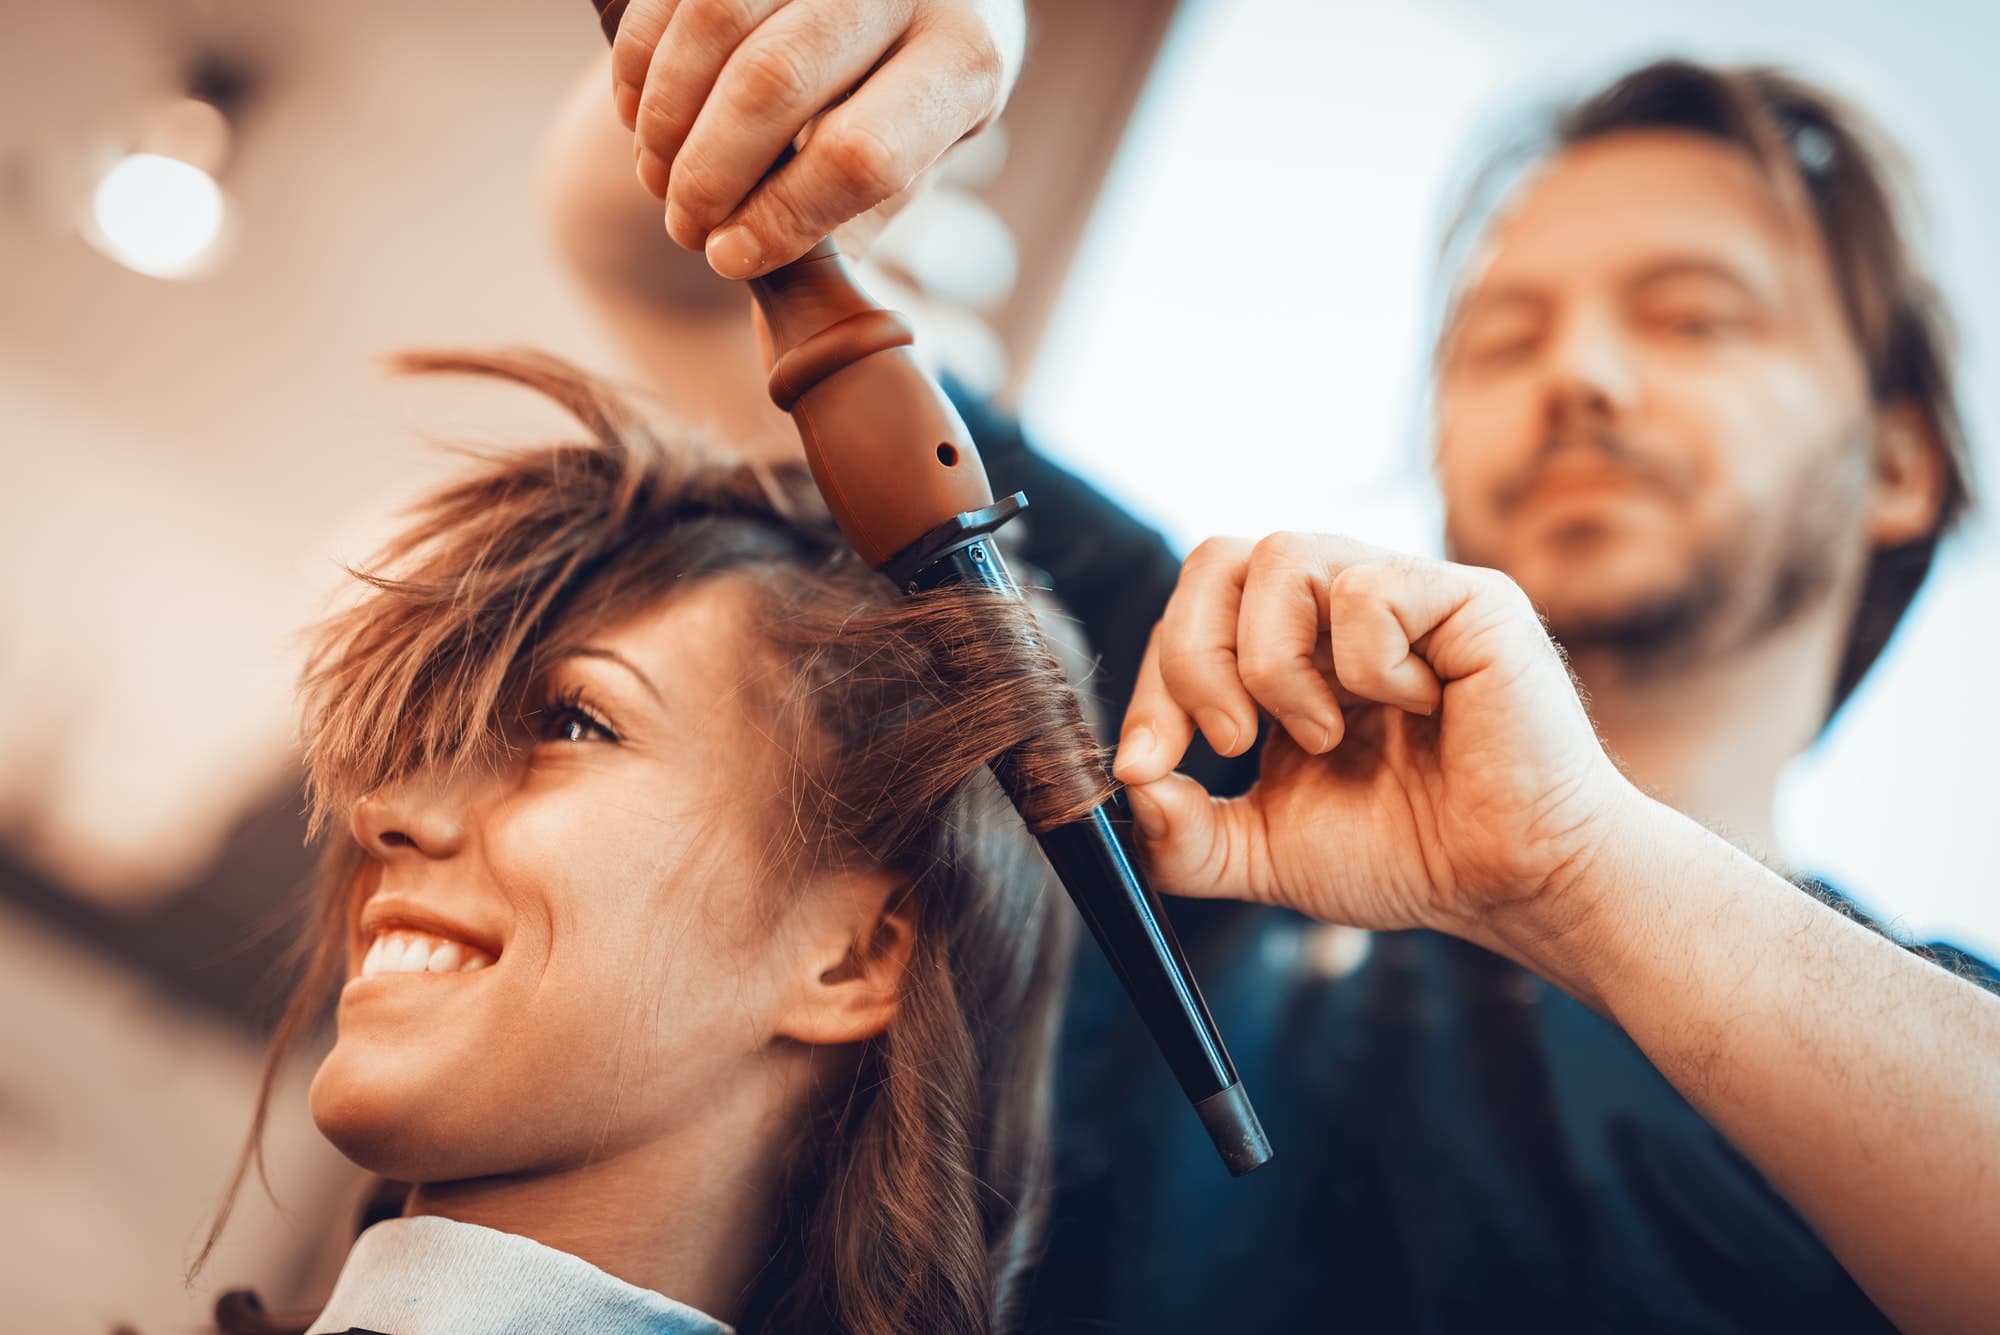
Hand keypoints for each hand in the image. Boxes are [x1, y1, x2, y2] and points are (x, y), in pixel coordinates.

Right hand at [609, 0, 1023, 278]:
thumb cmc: (909, 94)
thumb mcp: (916, 156)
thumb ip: (856, 215)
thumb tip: (788, 317)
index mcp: (966, 58)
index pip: (863, 154)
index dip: (783, 219)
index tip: (729, 260)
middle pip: (775, 82)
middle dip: (710, 172)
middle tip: (684, 226)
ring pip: (716, 20)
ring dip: (667, 116)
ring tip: (658, 176)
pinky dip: (642, 60)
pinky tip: (639, 116)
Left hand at [1114, 534, 1641, 949]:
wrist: (1513, 885)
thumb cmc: (1409, 856)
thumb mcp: (1266, 855)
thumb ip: (1184, 836)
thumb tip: (1132, 788)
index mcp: (1287, 650)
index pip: (1188, 616)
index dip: (1153, 684)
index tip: (1148, 765)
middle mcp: (1337, 606)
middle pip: (1217, 557)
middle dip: (1194, 656)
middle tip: (1232, 743)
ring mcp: (1400, 591)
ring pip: (1281, 555)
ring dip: (1275, 663)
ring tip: (1324, 736)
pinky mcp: (1465, 595)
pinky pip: (1368, 588)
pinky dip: (1368, 666)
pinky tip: (1418, 709)